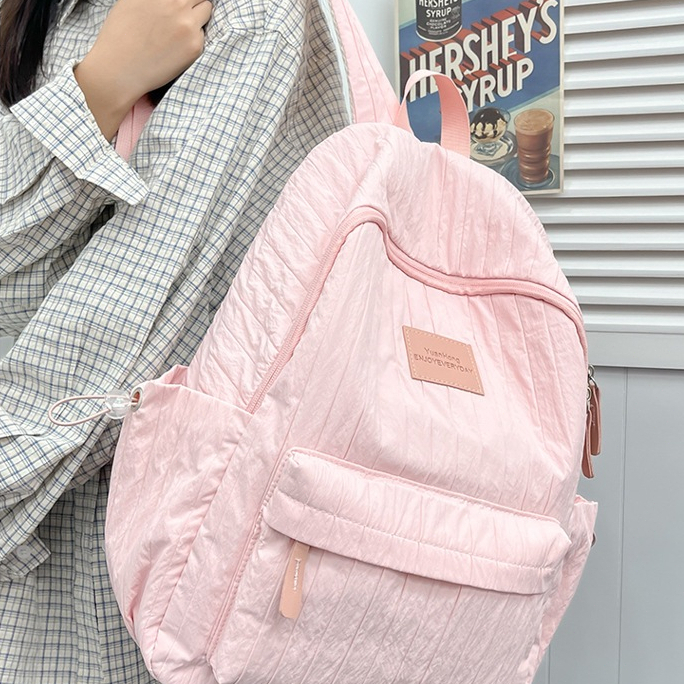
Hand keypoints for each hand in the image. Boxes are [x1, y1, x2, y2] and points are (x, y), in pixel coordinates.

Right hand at [74, 0, 211, 139]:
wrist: (119, 69)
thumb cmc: (121, 36)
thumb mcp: (132, 1)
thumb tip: (170, 1)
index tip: (182, 4)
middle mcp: (175, 2)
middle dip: (193, 2)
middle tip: (183, 15)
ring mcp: (187, 23)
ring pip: (206, 10)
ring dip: (198, 16)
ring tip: (181, 29)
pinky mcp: (194, 45)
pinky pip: (202, 35)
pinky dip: (194, 38)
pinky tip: (177, 47)